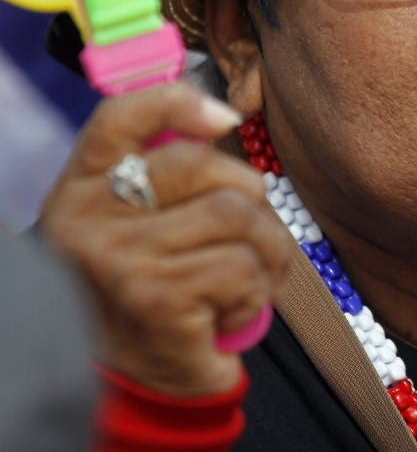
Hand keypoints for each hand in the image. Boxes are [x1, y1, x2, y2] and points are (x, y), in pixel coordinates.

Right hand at [41, 83, 291, 395]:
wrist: (134, 378)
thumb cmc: (151, 287)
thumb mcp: (138, 223)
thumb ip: (164, 173)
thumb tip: (222, 117)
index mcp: (84, 187)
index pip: (121, 118)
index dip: (177, 101)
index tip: (225, 117)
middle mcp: (89, 218)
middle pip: (203, 165)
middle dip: (254, 199)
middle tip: (255, 239)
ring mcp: (120, 258)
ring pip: (237, 216)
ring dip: (269, 251)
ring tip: (254, 279)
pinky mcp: (156, 297)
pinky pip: (243, 268)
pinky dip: (258, 294)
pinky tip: (233, 313)